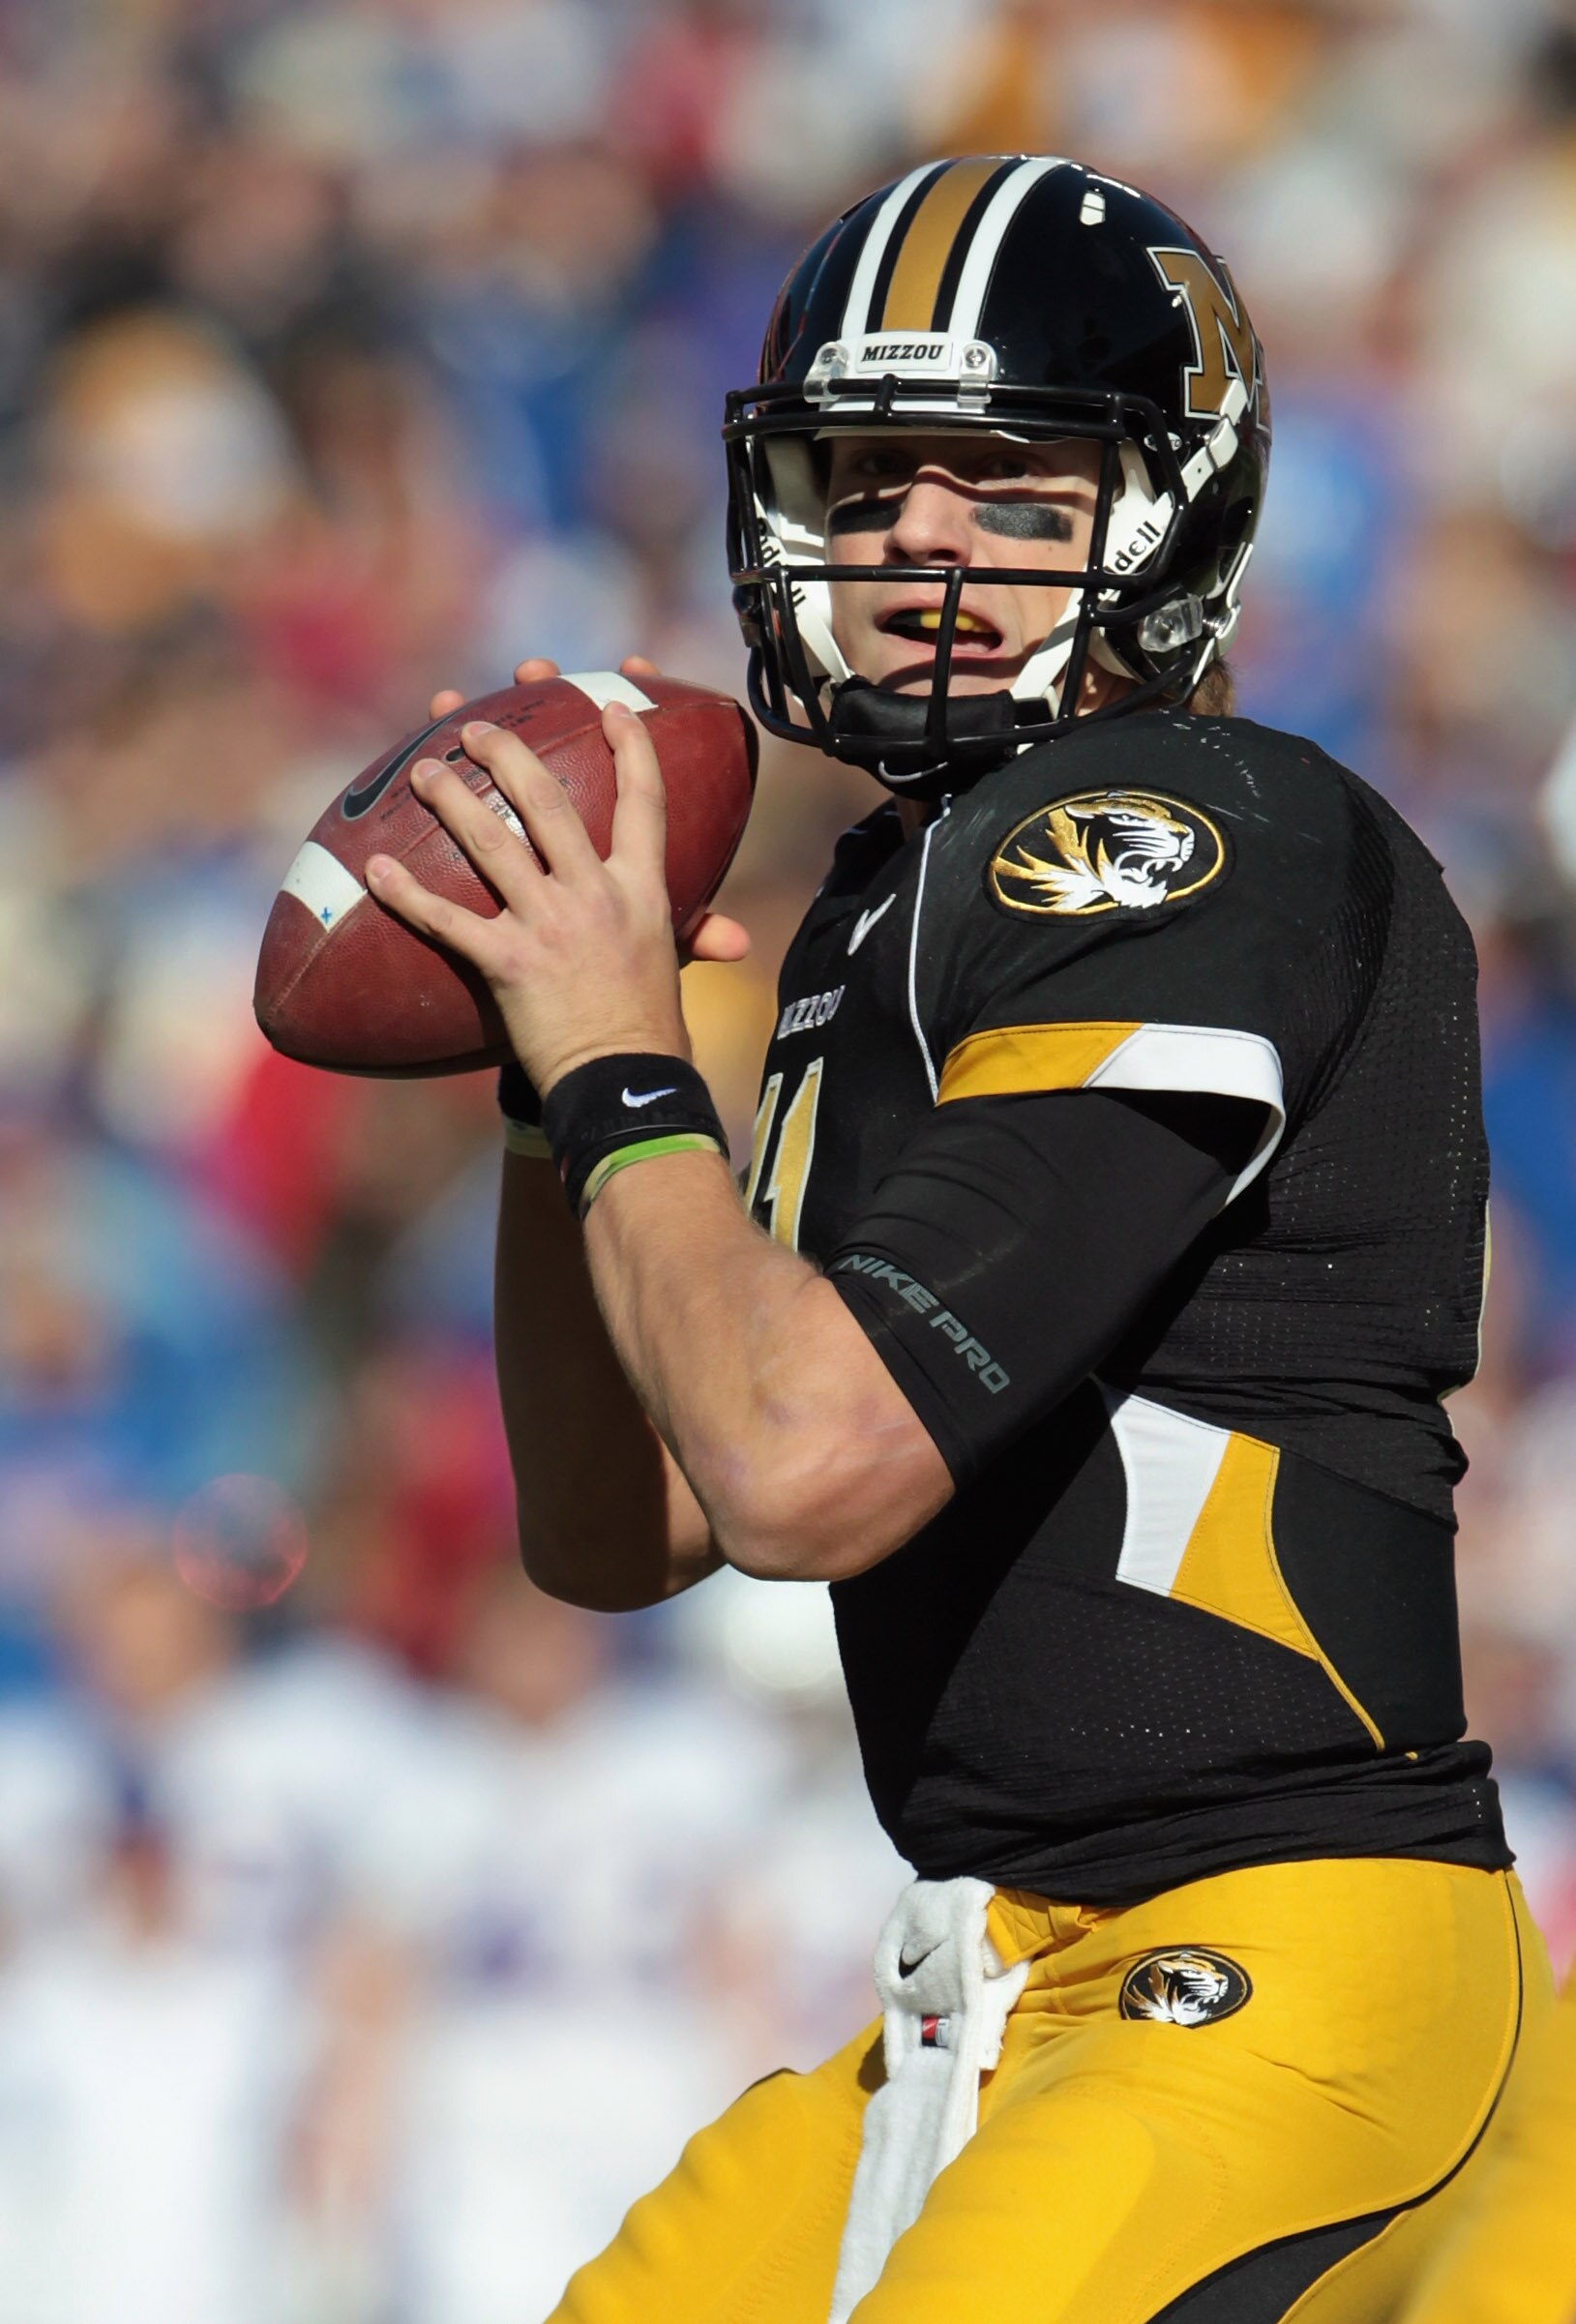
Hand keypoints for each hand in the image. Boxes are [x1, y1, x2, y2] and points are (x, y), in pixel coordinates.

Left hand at [368, 670, 741, 1090]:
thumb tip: (736, 940)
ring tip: (423, 770)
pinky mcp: (509, 963)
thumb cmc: (649, 1030)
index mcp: (642, 891)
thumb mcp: (674, 971)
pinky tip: (377, 868)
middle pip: (549, 802)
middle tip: (474, 728)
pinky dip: (408, 894)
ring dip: (452, 799)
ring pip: (492, 843)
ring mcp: (550, 926)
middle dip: (507, 753)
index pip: (645, 803)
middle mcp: (595, 896)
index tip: (610, 705)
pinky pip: (448, 919)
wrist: (624, 1084)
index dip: (630, 748)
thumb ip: (696, 939)